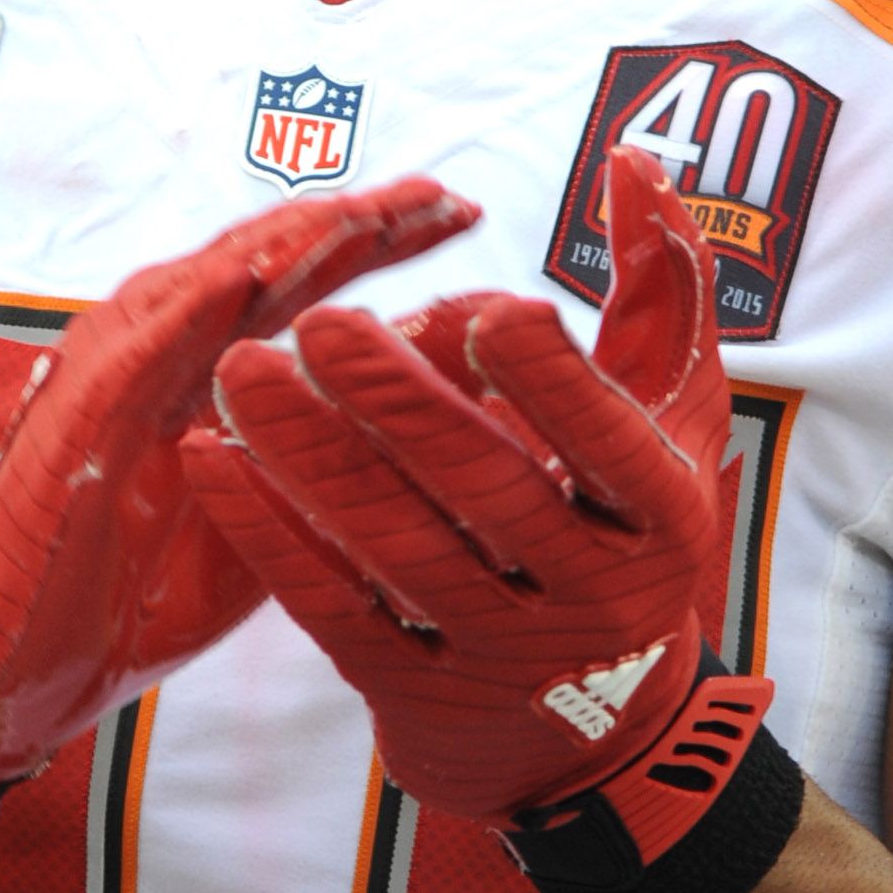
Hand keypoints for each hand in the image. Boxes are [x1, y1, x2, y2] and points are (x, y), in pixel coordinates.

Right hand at [0, 177, 476, 788]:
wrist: (26, 663)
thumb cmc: (138, 594)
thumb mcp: (271, 521)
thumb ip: (332, 464)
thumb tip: (444, 434)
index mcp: (209, 361)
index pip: (305, 276)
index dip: (384, 238)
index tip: (467, 211)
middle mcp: (162, 343)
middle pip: (270, 255)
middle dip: (359, 219)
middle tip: (445, 193)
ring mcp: (116, 368)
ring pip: (211, 282)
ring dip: (288, 244)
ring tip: (368, 214)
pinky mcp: (75, 416)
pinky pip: (138, 352)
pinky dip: (190, 310)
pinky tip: (244, 279)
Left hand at [181, 148, 732, 821]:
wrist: (597, 735)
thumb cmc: (631, 525)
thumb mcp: (676, 417)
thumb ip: (664, 285)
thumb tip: (633, 157)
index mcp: (659, 516)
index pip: (607, 442)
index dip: (552, 381)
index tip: (487, 307)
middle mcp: (586, 592)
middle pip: (487, 491)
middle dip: (402, 407)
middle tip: (323, 324)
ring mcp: (495, 648)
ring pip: (395, 548)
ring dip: (313, 457)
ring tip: (242, 372)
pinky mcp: (412, 688)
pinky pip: (331, 609)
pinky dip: (271, 534)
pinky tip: (216, 460)